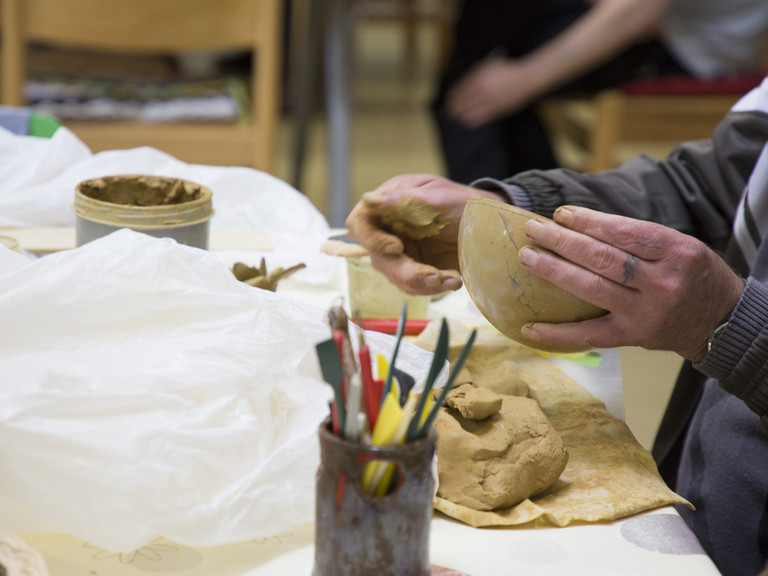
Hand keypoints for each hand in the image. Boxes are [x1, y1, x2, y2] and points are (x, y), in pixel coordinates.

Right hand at [344, 174, 505, 294]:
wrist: (494, 225)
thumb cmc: (467, 203)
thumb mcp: (440, 197)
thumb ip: (405, 200)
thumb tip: (368, 199)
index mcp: (392, 203)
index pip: (360, 222)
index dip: (371, 239)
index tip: (397, 248)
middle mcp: (392, 229)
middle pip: (378, 257)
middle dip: (405, 271)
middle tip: (434, 275)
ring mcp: (404, 252)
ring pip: (395, 277)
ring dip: (422, 283)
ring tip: (452, 279)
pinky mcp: (418, 269)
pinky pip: (414, 286)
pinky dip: (434, 288)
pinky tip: (454, 280)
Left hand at [447, 57, 536, 128]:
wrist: (525, 79)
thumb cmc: (506, 71)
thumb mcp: (488, 66)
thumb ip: (473, 74)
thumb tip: (459, 86)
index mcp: (479, 77)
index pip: (458, 91)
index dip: (450, 97)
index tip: (448, 100)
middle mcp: (482, 89)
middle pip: (460, 103)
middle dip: (452, 108)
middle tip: (449, 111)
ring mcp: (489, 101)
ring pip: (467, 113)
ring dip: (460, 116)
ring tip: (457, 117)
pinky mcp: (496, 111)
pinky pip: (479, 119)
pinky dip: (470, 121)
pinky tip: (466, 121)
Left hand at [516, 206, 743, 360]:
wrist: (721, 320)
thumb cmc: (693, 274)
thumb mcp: (681, 246)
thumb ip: (638, 238)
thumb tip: (581, 226)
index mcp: (676, 252)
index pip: (624, 232)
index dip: (588, 222)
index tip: (561, 214)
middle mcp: (662, 283)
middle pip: (602, 258)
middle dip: (562, 241)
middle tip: (534, 229)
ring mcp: (646, 313)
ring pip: (591, 289)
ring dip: (554, 271)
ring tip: (528, 256)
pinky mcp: (633, 337)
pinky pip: (589, 336)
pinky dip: (557, 333)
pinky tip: (530, 327)